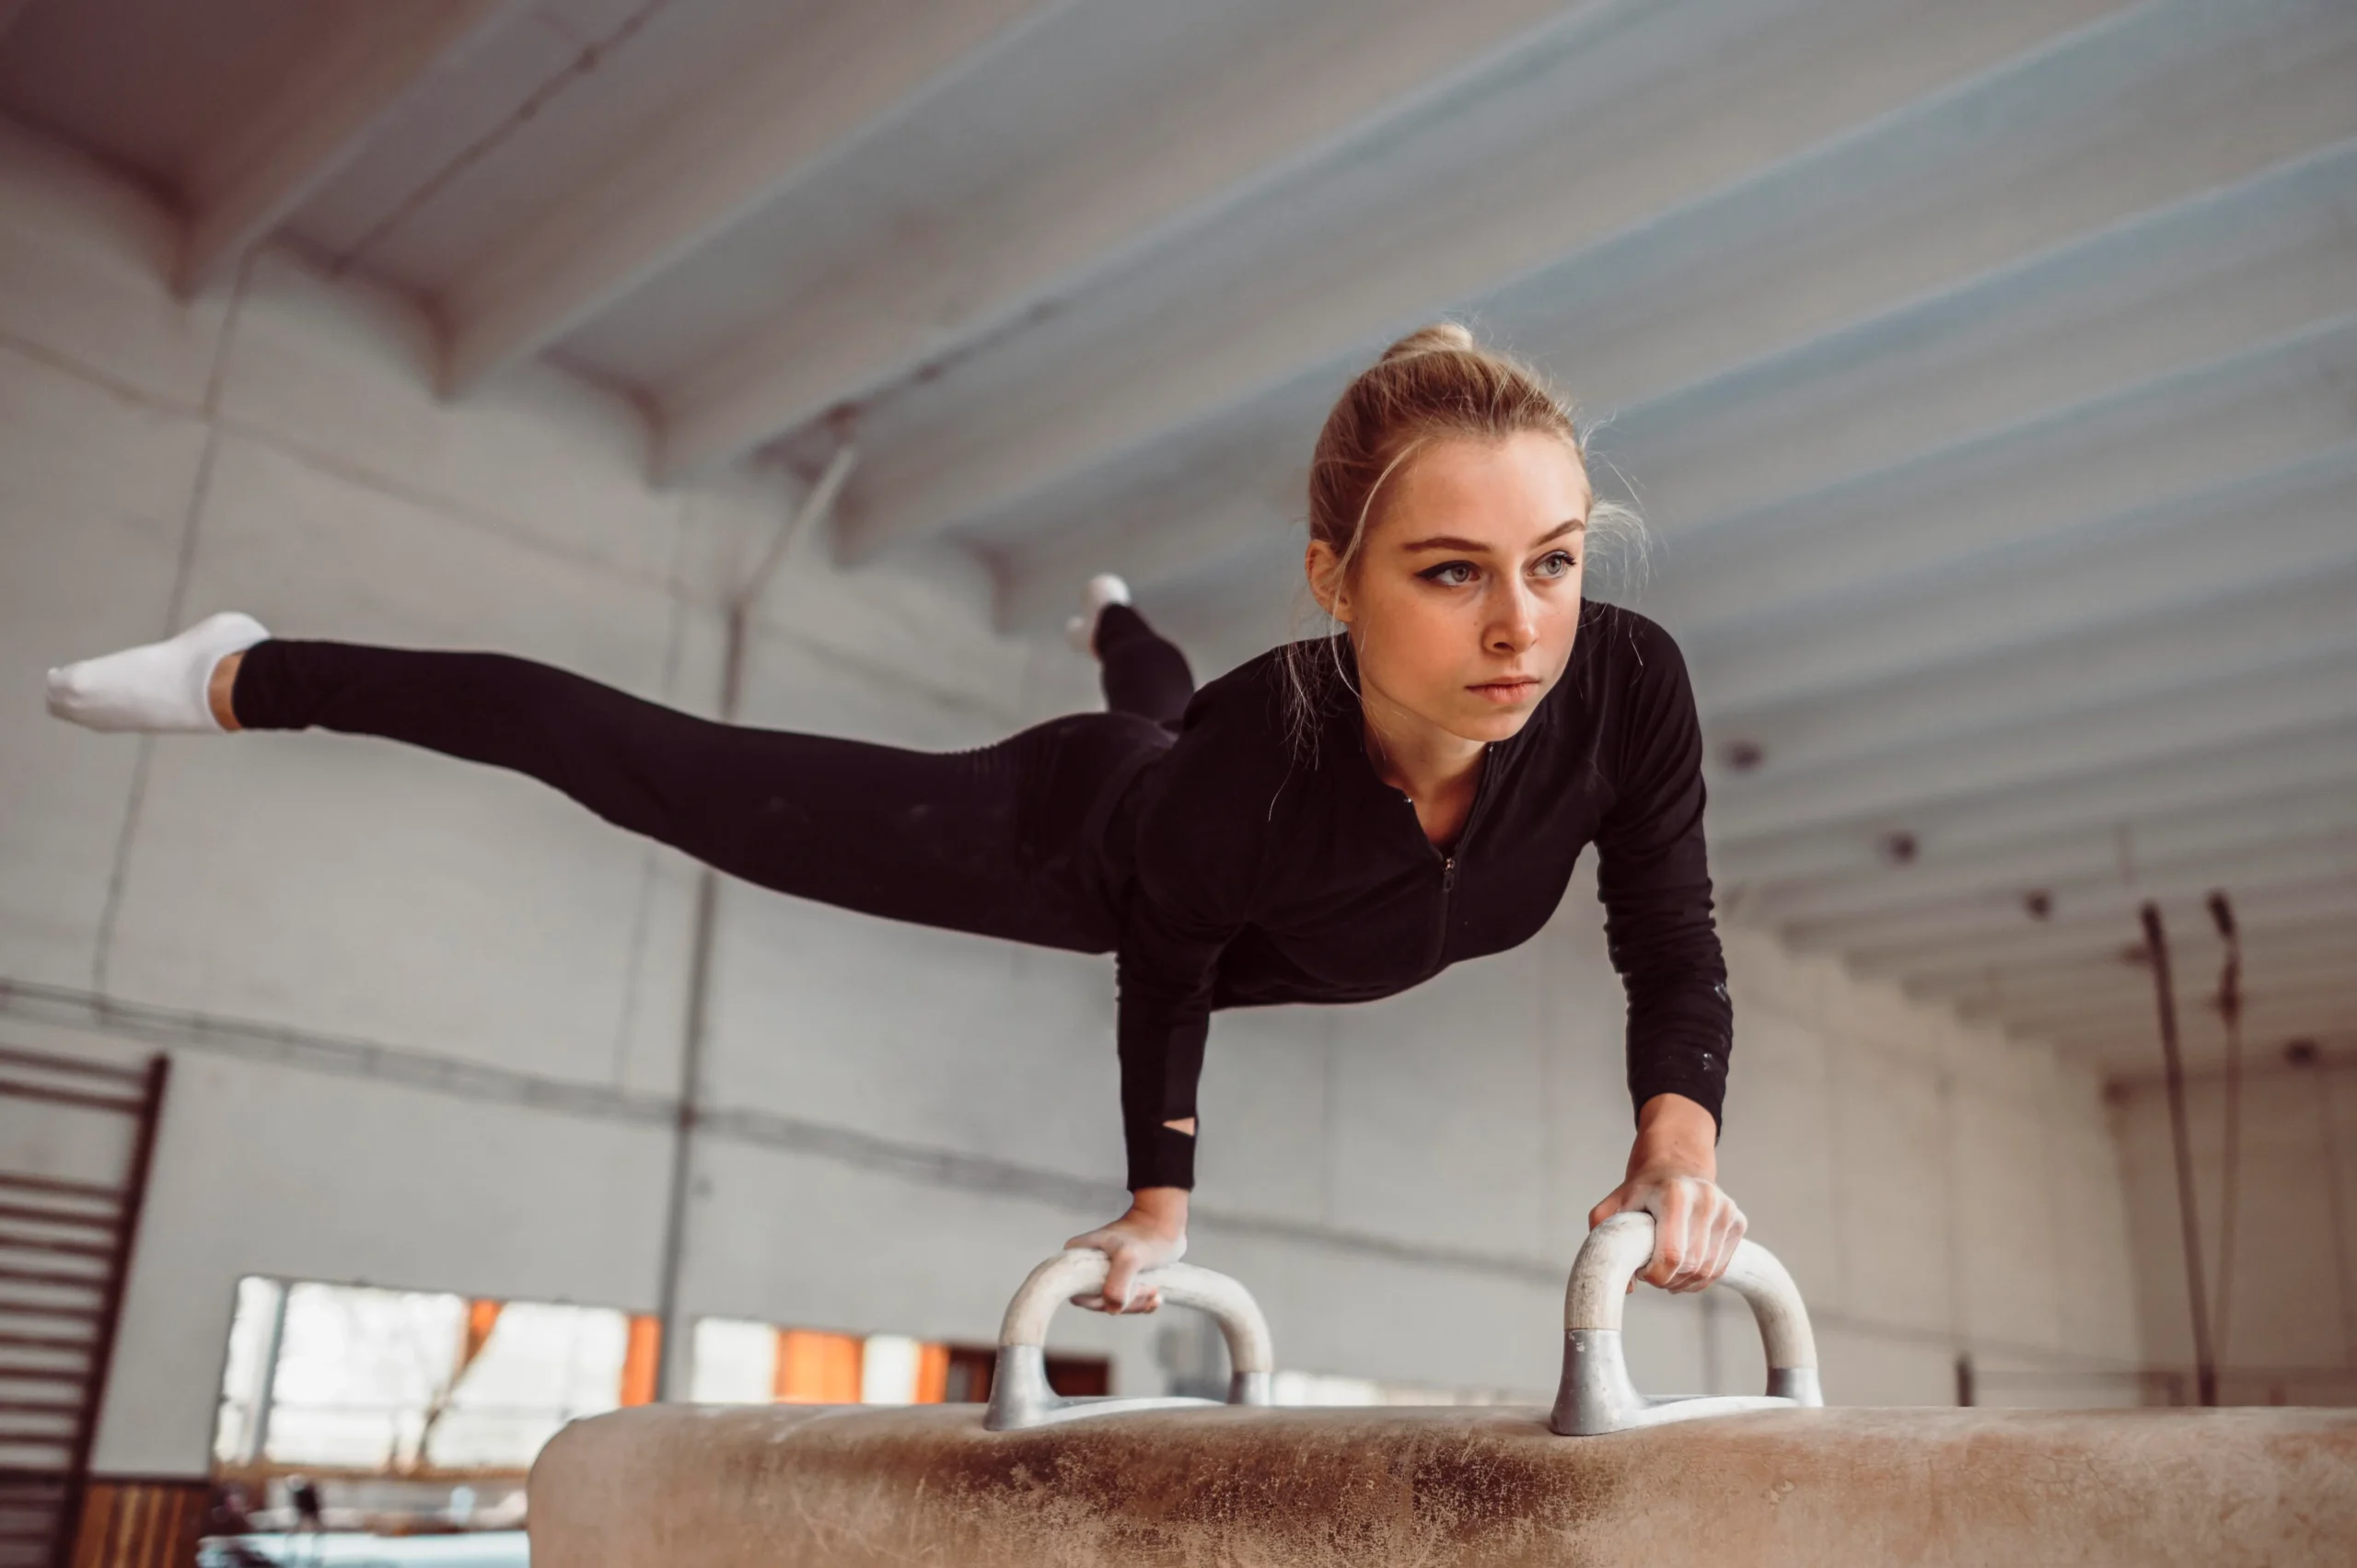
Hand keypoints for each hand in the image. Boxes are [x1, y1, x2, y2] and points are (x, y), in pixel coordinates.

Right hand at [1064, 1187, 1188, 1313]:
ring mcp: (1103, 1273)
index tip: (1124, 1295)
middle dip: (1123, 1302)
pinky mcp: (1120, 1279)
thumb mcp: (1128, 1258)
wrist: (1166, 1223)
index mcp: (1079, 1257)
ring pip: (1113, 1302)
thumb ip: (1117, 1284)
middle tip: (1147, 1290)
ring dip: (1135, 1304)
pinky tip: (1155, 1298)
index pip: (1077, 1291)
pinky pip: (1125, 1300)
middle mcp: (1087, 1267)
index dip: (1098, 1300)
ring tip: (1154, 1293)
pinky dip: (1141, 1304)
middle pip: (1096, 1300)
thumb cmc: (1145, 1235)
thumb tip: (1112, 1309)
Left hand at [1587, 1093, 1745, 1293]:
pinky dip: (1700, 1279)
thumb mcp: (1615, 1205)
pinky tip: (1683, 1273)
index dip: (1654, 1275)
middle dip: (1667, 1279)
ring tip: (1665, 1273)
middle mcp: (1706, 1200)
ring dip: (1683, 1282)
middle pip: (1690, 1266)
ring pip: (1707, 1272)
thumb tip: (1627, 1286)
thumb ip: (1604, 1236)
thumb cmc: (1643, 1190)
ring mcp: (1726, 1211)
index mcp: (1675, 1194)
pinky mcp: (1738, 1222)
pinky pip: (1719, 1268)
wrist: (1676, 1166)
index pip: (1672, 1255)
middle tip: (1650, 1273)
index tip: (1641, 1271)